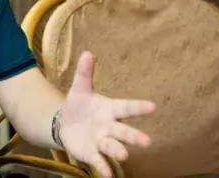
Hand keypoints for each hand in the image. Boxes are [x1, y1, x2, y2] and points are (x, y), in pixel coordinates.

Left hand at [59, 51, 155, 177]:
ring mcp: (101, 141)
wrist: (66, 123)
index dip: (138, 107)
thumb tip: (87, 53)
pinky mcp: (91, 153)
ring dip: (119, 151)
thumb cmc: (79, 104)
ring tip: (124, 156)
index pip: (126, 107)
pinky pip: (99, 161)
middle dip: (134, 136)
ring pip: (112, 147)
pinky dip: (103, 168)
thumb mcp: (80, 87)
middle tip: (146, 141)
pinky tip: (107, 176)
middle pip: (123, 131)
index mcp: (110, 109)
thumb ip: (85, 72)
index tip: (152, 106)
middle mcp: (109, 127)